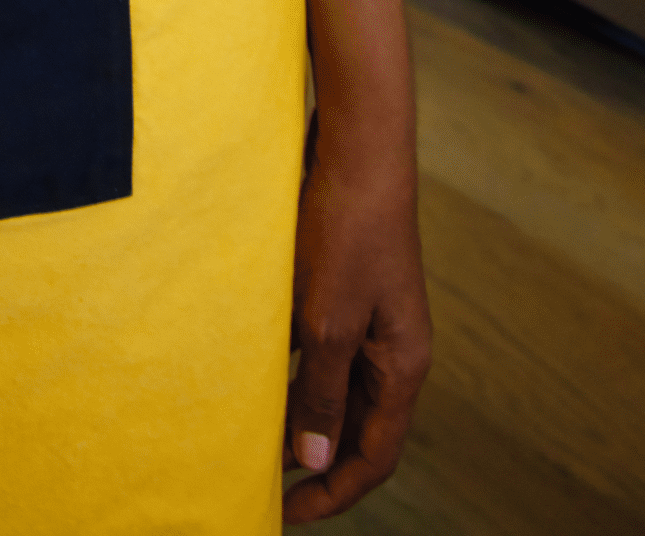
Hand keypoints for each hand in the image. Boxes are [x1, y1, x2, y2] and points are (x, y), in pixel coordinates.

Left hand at [283, 0, 432, 522]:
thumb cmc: (346, 228)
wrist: (354, 145)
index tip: (282, 516)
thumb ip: (318, 392)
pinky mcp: (340, 284)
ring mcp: (366, 314)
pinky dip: (285, 367)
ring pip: (330, 386)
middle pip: (353, 428)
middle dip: (312, 464)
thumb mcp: (326, 319)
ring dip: (294, 414)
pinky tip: (245, 370)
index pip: (372, 456)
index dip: (331, 495)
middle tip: (258, 486)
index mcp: (401, 366)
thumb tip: (313, 466)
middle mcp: (389, 347)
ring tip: (244, 438)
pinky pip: (315, 346)